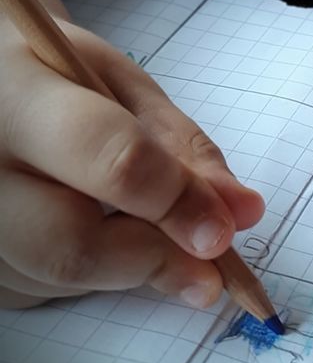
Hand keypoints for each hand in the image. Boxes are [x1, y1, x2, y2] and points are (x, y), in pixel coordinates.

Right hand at [0, 0, 263, 308]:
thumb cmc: (53, 70)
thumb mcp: (119, 81)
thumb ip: (179, 144)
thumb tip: (240, 211)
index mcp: (18, 96)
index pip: (110, 159)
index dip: (176, 200)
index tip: (224, 230)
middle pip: (72, 245)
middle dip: (156, 262)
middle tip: (210, 274)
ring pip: (60, 278)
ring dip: (126, 269)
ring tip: (143, 225)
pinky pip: (40, 291)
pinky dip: (89, 275)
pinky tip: (90, 229)